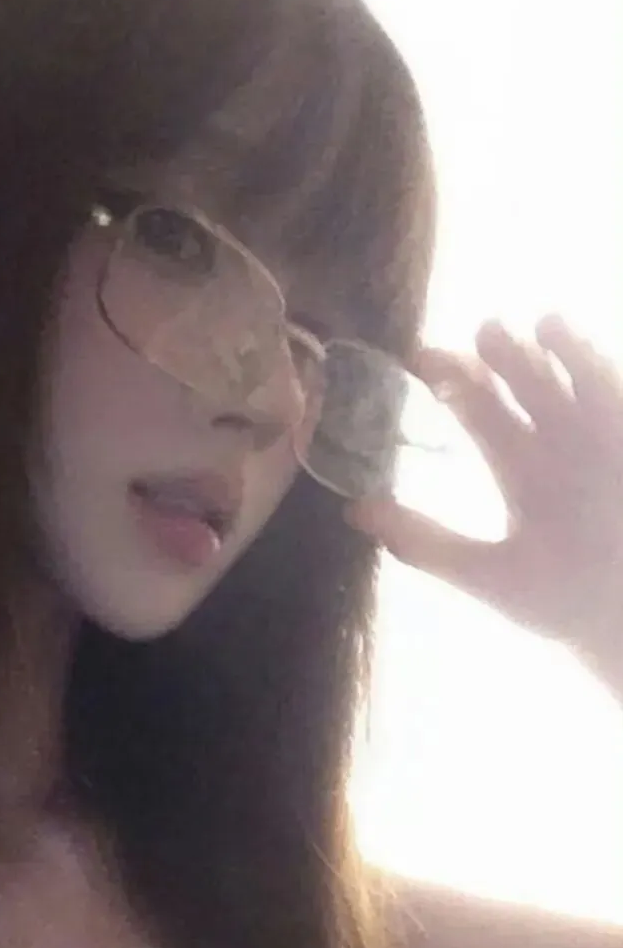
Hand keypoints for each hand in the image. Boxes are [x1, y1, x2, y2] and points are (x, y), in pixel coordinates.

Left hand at [344, 315, 622, 678]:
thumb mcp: (482, 569)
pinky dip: (582, 360)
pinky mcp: (620, 437)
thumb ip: (422, 541)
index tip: (419, 357)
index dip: (456, 388)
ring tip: (501, 326)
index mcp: (523, 477)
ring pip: (560, 385)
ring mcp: (593, 445)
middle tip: (457, 336)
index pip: (485, 420)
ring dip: (533, 355)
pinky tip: (554, 329)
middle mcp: (556, 453)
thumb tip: (351, 510)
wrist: (622, 621)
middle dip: (493, 364)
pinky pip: (603, 391)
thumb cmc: (560, 602)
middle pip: (520, 395)